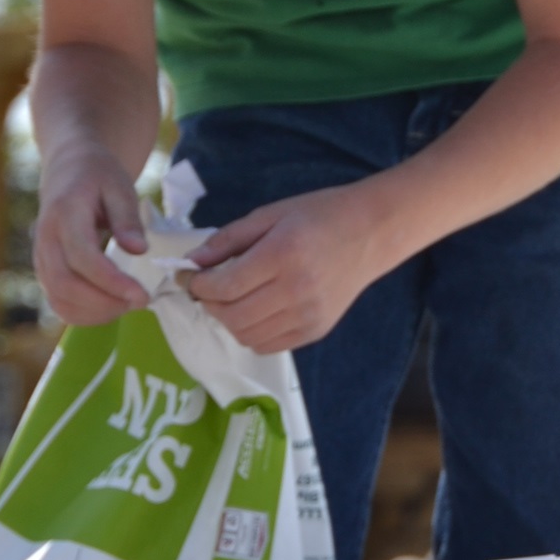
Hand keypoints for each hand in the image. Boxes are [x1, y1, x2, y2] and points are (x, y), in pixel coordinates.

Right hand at [34, 145, 149, 325]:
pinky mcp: (44, 271)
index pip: (82, 257)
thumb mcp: (120, 186)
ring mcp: (40, 258)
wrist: (68, 169)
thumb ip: (128, 219)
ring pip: (59, 299)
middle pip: (65, 284)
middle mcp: (45, 239)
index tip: (141, 294)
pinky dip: (84, 314)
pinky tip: (111, 307)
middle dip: (104, 303)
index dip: (111, 281)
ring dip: (95, 312)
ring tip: (128, 304)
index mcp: (63, 214)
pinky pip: (59, 303)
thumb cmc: (98, 176)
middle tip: (139, 301)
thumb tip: (139, 251)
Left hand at [186, 183, 387, 353]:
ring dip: (228, 321)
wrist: (371, 233)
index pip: (225, 287)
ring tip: (229, 300)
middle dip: (208, 305)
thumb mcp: (270, 214)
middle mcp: (296, 291)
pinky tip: (252, 311)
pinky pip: (269, 345)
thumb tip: (193, 261)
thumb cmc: (319, 215)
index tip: (189, 276)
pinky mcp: (316, 331)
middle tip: (205, 289)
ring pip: (247, 336)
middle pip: (233, 317)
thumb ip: (229, 239)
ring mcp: (308, 316)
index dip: (198, 285)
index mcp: (283, 255)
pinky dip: (250, 333)